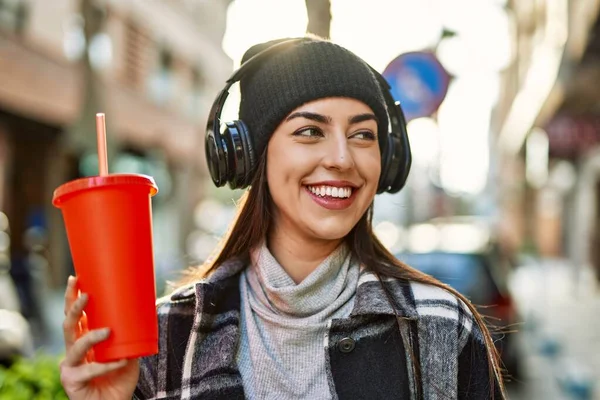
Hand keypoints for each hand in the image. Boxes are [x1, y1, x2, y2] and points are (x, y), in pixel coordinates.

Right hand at [60, 276, 138, 399]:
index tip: (75, 277)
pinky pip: (90, 370)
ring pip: (75, 345)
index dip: (72, 297)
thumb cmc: (120, 378)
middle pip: (68, 324)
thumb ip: (132, 335)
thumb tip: (148, 309)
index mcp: (83, 339)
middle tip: (86, 295)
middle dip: (74, 307)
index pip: (74, 315)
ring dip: (91, 336)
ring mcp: (70, 366)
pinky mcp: (72, 382)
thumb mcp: (129, 351)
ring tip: (108, 331)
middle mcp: (73, 350)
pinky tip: (121, 362)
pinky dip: (107, 366)